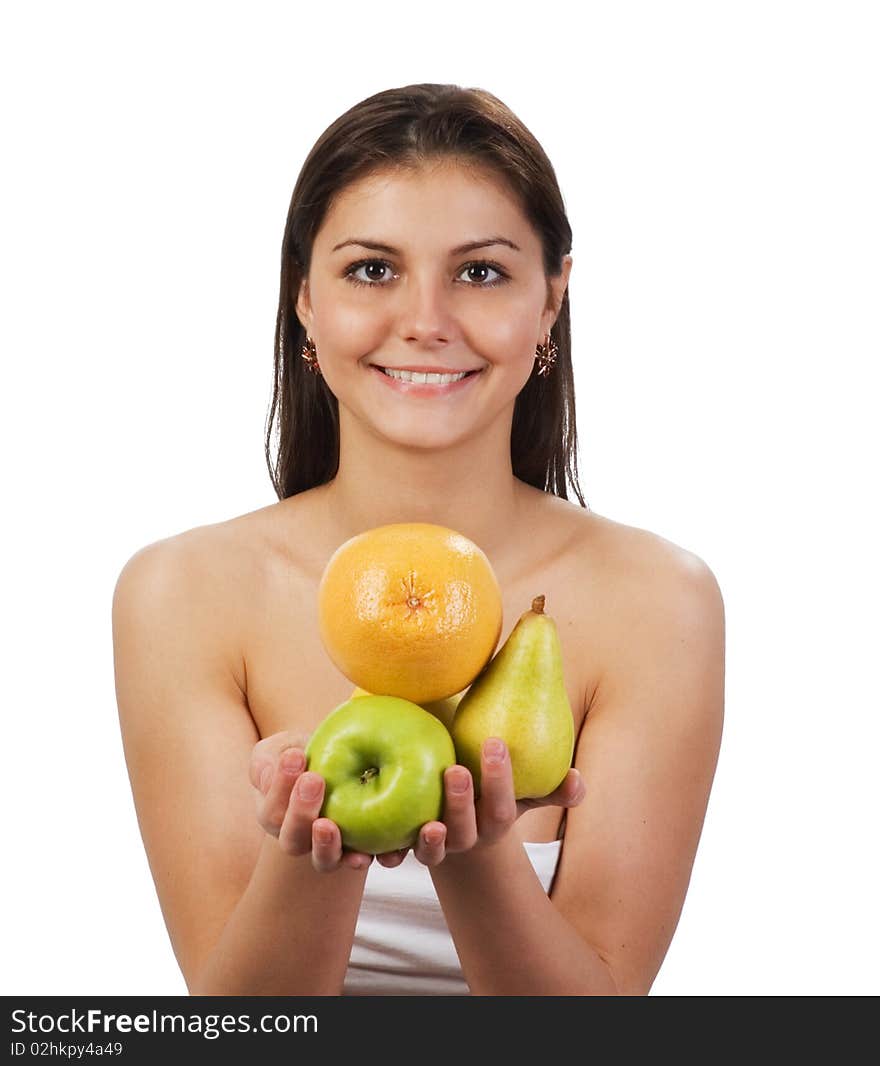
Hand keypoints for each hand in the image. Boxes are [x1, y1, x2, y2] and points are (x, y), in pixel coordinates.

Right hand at [249, 731, 372, 872]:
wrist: (342, 758)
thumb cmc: (304, 754)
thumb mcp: (281, 749)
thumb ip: (268, 761)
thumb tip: (267, 778)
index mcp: (276, 816)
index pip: (272, 811)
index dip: (281, 786)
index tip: (295, 756)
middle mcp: (299, 839)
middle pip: (293, 840)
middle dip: (300, 812)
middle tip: (313, 780)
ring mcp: (328, 849)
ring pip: (323, 861)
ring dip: (325, 846)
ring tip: (329, 825)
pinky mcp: (358, 850)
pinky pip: (360, 860)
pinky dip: (363, 858)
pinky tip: (368, 853)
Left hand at [375, 737, 584, 868]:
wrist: (450, 815)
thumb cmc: (488, 788)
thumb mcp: (518, 788)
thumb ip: (548, 785)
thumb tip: (578, 782)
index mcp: (493, 819)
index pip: (502, 804)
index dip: (500, 778)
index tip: (494, 743)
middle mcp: (465, 837)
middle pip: (466, 828)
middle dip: (462, 803)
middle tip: (455, 771)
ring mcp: (435, 845)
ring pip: (431, 850)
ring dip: (430, 839)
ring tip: (427, 820)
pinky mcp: (404, 848)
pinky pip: (394, 855)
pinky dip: (386, 852)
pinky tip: (371, 837)